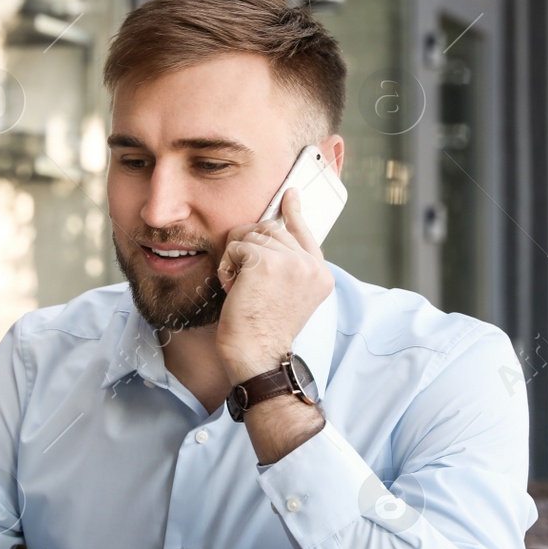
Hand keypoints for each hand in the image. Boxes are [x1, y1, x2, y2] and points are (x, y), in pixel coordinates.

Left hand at [215, 188, 333, 382]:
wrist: (257, 355)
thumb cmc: (263, 331)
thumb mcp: (287, 295)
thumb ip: (288, 265)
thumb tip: (272, 230)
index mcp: (320, 274)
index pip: (305, 232)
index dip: (293, 211)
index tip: (290, 194)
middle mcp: (310, 264)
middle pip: (270, 229)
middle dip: (249, 249)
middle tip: (245, 282)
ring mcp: (291, 261)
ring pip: (251, 235)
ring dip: (237, 259)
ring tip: (242, 289)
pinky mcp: (265, 261)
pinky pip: (236, 247)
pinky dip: (227, 267)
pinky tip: (234, 289)